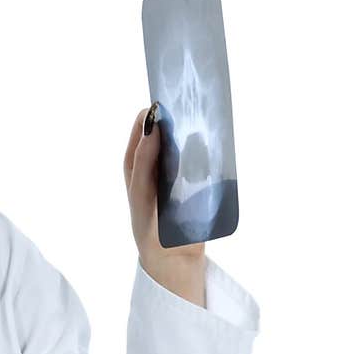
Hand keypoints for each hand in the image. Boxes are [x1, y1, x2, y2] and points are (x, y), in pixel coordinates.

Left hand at [123, 105, 205, 273]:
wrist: (172, 255)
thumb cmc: (148, 224)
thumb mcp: (140, 192)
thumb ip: (143, 161)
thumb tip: (152, 123)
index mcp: (138, 160)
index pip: (145, 123)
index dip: (155, 109)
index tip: (169, 97)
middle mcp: (157, 160)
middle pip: (169, 128)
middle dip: (178, 115)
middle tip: (191, 103)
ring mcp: (179, 168)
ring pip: (187, 140)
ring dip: (195, 130)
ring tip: (204, 118)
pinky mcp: (197, 179)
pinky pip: (203, 157)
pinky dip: (208, 148)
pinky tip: (215, 141)